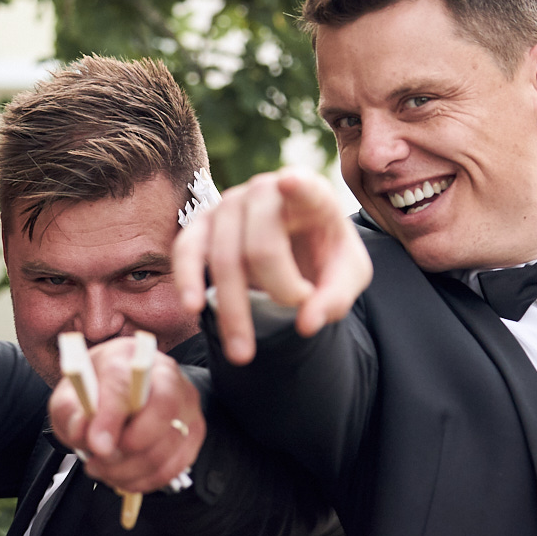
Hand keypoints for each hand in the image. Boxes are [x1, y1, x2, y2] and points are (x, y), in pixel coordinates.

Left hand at [48, 336, 205, 491]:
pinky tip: (123, 474)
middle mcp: (165, 374)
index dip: (111, 416)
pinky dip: (144, 479)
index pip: (126, 381)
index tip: (96, 445)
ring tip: (104, 468)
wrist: (123, 398)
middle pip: (164, 407)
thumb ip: (69, 412)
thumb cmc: (95, 395)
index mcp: (128, 356)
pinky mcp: (194, 431)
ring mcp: (185, 403)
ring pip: (168, 444)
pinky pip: (174, 466)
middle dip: (131, 445)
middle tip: (100, 460)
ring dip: (130, 469)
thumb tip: (83, 431)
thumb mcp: (69, 398)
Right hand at [172, 168, 372, 364]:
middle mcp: (265, 191)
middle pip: (262, 244)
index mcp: (310, 195)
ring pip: (223, 256)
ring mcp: (228, 205)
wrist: (298, 252)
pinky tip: (193, 307)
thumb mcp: (349, 276)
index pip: (305, 187)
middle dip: (278, 289)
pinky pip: (187, 250)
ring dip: (232, 308)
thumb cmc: (325, 257)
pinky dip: (188, 279)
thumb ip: (336, 297)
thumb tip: (307, 324)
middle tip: (298, 314)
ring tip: (242, 353)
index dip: (297, 186)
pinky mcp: (202, 224)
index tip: (290, 182)